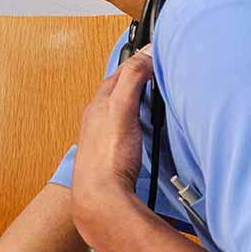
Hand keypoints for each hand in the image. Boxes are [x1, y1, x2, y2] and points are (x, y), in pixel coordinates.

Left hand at [71, 47, 153, 226]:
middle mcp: (97, 119)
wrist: (100, 197)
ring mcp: (104, 138)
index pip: (119, 74)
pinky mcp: (113, 155)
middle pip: (117, 92)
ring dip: (135, 103)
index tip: (153, 53)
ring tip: (152, 97)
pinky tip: (144, 130)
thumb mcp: (121, 108)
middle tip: (153, 72)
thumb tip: (145, 54)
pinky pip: (125, 131)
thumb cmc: (107, 156)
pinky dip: (136, 123)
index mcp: (98, 105)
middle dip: (134, 80)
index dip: (136, 62)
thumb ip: (132, 79)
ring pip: (119, 112)